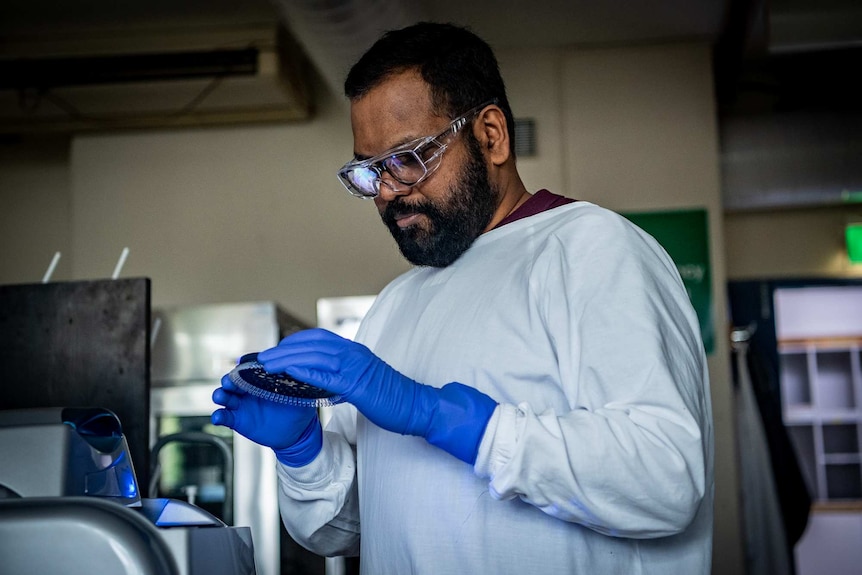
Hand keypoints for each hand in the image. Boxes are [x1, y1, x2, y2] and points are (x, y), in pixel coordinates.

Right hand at [211, 373, 321, 465]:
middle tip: (230, 382)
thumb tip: (300, 369)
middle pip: (233, 380)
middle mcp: (249, 389)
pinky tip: (219, 417)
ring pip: (225, 396)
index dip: (244, 368)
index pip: (249, 369)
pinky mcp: (238, 420)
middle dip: (229, 379)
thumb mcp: (301, 392)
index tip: (242, 367)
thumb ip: (298, 381)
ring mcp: (242, 404)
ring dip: (220, 394)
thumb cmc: (298, 409)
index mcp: (262, 379)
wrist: (296, 433)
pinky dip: (218, 416)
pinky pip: (224, 416)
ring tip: (221, 396)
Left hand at [257, 328, 496, 463]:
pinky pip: (327, 375)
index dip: (294, 343)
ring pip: (315, 355)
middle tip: (262, 357)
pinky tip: (290, 372)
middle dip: (284, 348)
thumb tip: (322, 381)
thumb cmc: (391, 399)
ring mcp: (356, 366)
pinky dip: (306, 371)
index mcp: (354, 352)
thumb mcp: (362, 383)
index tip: (275, 352)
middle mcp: (354, 352)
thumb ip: (342, 377)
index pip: (318, 339)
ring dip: (287, 358)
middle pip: (312, 343)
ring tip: (266, 364)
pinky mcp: (358, 383)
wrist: (417, 406)